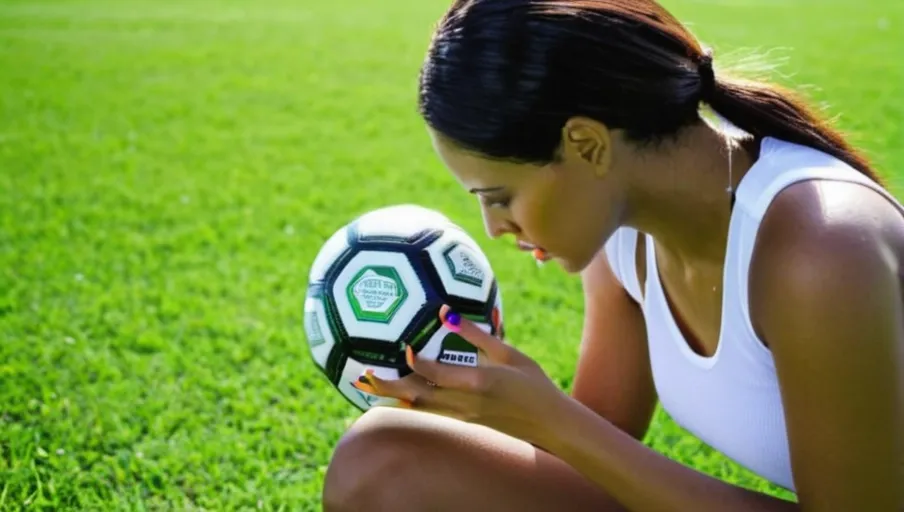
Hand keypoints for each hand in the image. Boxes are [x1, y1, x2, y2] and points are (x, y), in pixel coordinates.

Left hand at [352, 305, 570, 445]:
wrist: (550, 423)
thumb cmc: (533, 383)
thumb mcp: (508, 354)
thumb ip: (476, 335)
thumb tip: (447, 313)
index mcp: (478, 382)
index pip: (438, 373)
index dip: (417, 362)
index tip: (403, 348)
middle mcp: (466, 402)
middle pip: (418, 396)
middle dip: (389, 387)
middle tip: (363, 377)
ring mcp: (464, 415)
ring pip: (420, 407)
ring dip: (393, 397)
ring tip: (369, 387)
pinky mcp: (465, 421)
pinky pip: (431, 412)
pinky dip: (411, 404)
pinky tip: (398, 396)